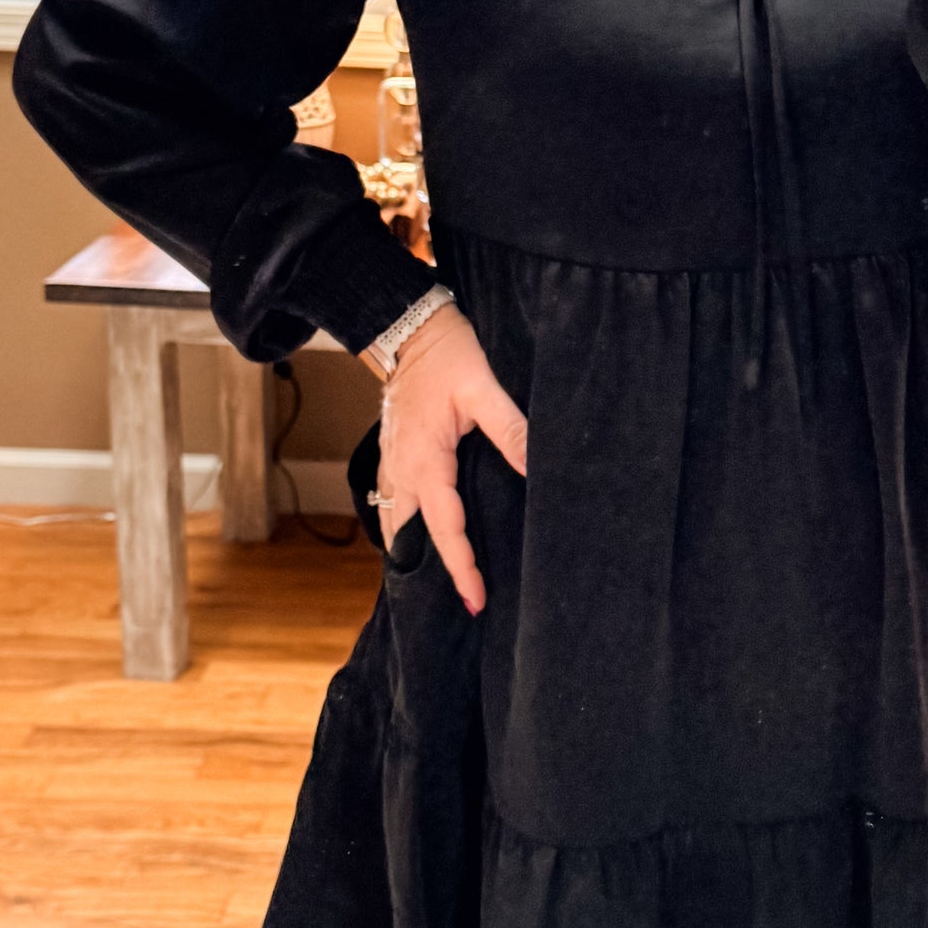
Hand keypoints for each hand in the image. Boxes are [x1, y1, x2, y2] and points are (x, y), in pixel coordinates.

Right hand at [372, 304, 526, 614]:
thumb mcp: (482, 387)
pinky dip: (402, 528)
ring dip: (415, 553)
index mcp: (425, 462)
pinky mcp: (392, 455)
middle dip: (436, 571)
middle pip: (413, 537)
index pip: (445, 528)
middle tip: (467, 602)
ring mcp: (391, 464)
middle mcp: (401, 471)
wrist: (406, 325)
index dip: (463, 567)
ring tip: (443, 582)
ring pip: (396, 524)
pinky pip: (392, 504)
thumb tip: (536, 465)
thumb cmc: (445, 353)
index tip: (478, 600)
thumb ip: (509, 428)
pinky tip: (419, 539)